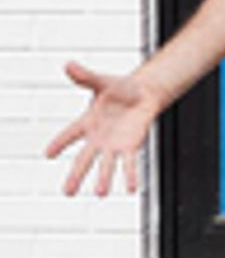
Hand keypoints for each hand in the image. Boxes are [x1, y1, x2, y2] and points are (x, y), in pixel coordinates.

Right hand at [45, 61, 161, 196]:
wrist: (143, 93)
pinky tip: (131, 189)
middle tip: (67, 192)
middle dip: (76, 175)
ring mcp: (114, 144)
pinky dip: (130, 175)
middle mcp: (99, 138)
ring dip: (104, 178)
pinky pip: (130, 163)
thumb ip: (85, 77)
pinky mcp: (131, 146)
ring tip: (100, 193)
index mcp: (88, 122)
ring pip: (107, 165)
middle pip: (85, 159)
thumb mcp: (102, 82)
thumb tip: (68, 64)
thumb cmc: (120, 89)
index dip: (59, 143)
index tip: (47, 154)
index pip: (70, 133)